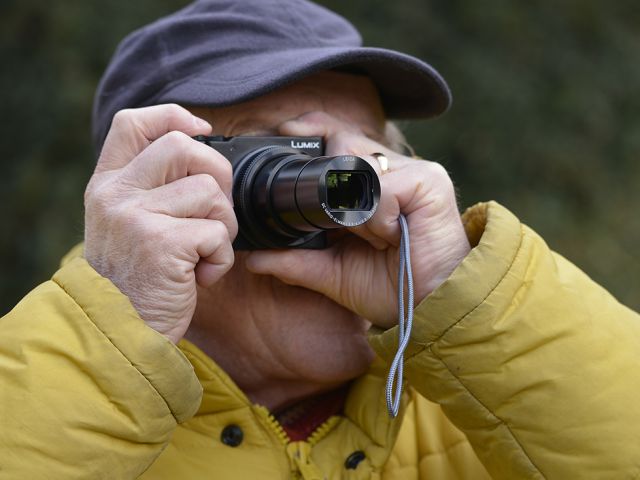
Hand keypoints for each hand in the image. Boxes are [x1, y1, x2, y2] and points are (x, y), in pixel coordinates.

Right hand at [84, 104, 237, 342]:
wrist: (119, 334)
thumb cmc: (136, 281)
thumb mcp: (126, 227)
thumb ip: (150, 190)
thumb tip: (200, 151)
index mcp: (107, 185)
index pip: (133, 123)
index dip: (174, 116)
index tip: (203, 131)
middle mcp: (116, 195)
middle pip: (184, 146)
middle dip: (217, 174)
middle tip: (214, 211)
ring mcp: (136, 217)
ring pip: (210, 191)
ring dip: (223, 225)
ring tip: (203, 253)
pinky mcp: (162, 244)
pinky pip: (217, 233)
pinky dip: (221, 259)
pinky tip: (200, 276)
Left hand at [246, 112, 469, 327]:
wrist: (429, 310)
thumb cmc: (391, 288)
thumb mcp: (333, 273)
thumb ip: (296, 261)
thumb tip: (253, 258)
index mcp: (370, 186)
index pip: (338, 141)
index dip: (314, 131)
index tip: (287, 131)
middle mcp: (391, 171)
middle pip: (344, 143)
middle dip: (330, 177)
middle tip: (341, 223)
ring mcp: (413, 172)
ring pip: (359, 161)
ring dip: (354, 206)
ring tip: (375, 238)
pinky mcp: (429, 182)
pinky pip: (382, 187)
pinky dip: (376, 216)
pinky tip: (390, 237)